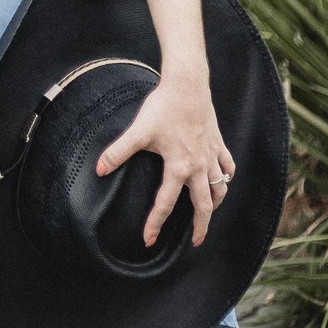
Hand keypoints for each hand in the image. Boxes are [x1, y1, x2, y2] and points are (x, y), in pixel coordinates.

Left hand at [95, 73, 234, 247]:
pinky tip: (222, 180)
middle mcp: (200, 167)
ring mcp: (212, 156)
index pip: (165, 204)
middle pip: (203, 206)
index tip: (149, 240)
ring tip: (209, 214)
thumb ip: (118, 152)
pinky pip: (228, 166)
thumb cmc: (163, 108)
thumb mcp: (137, 131)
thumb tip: (99, 169)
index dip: (155, 224)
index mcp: (179, 168)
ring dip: (215, 204)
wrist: (187, 86)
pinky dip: (226, 177)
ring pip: (220, 189)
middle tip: (196, 242)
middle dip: (200, 227)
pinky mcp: (218, 143)